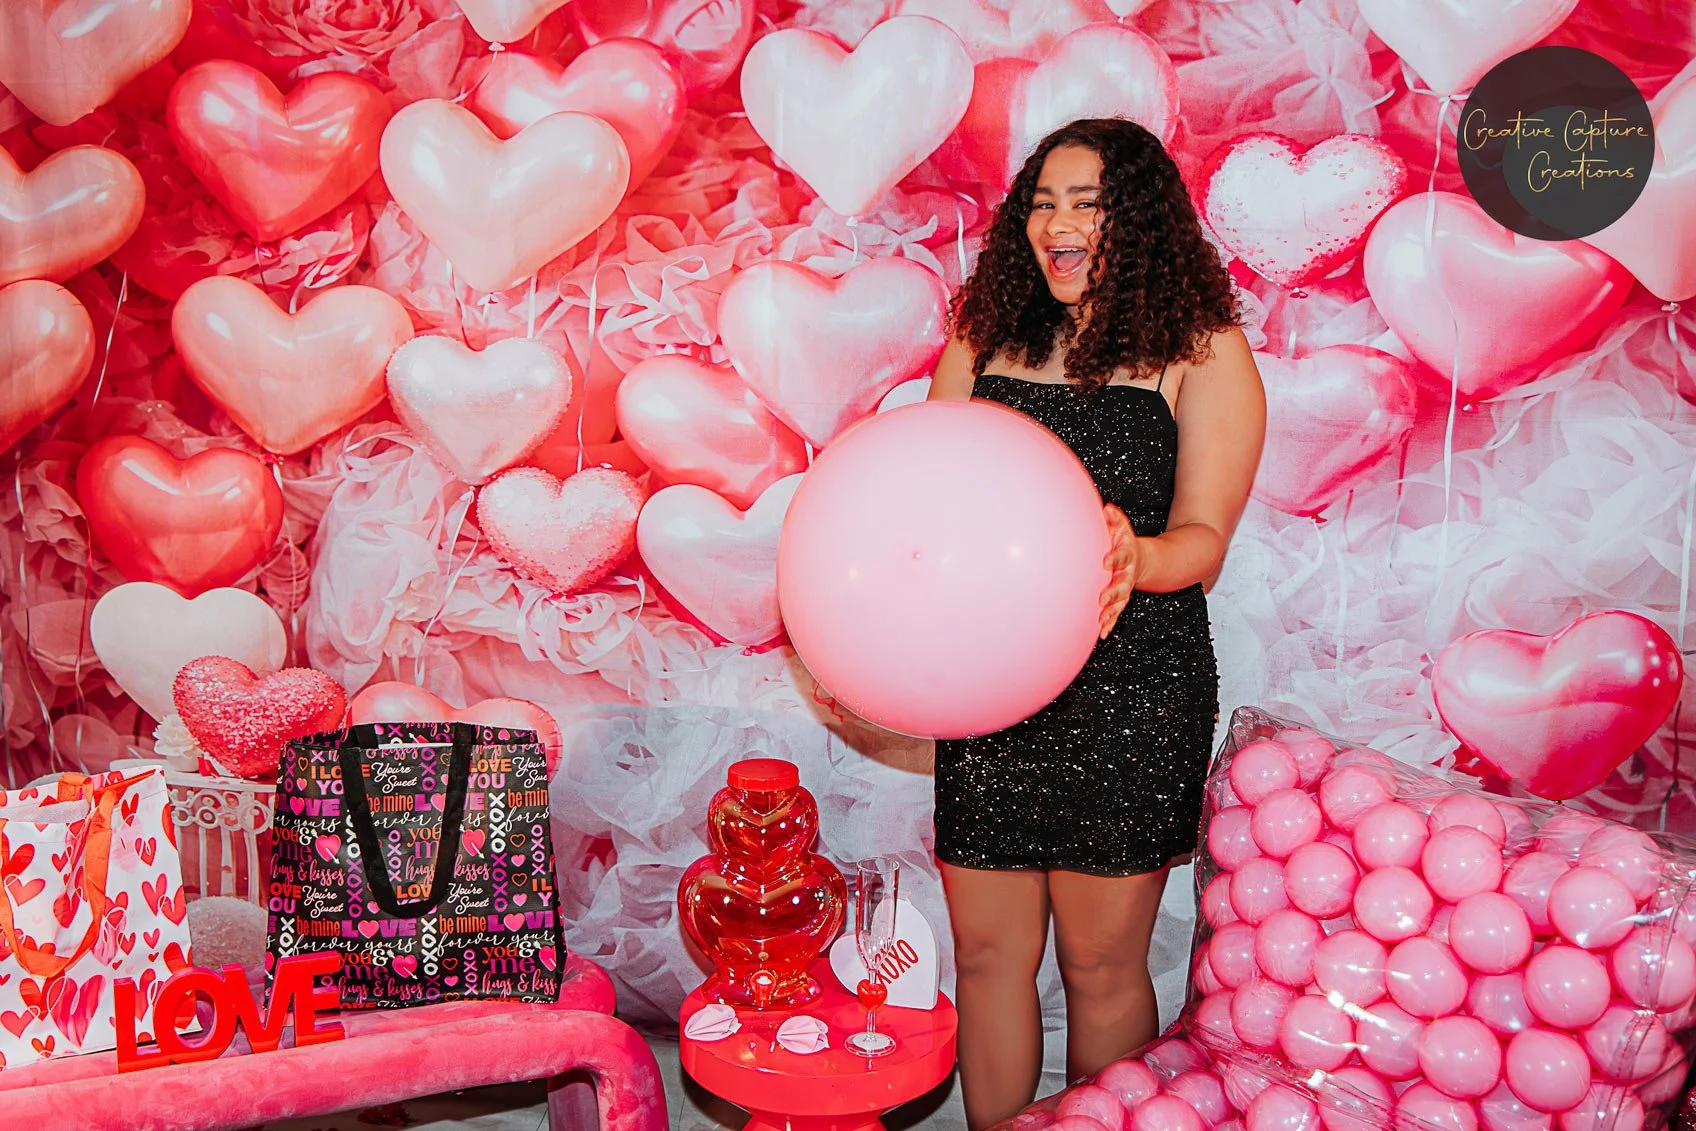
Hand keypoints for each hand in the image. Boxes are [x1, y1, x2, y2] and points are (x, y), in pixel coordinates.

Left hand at [1099, 504, 1138, 638]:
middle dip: (1113, 592)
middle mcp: (1128, 574)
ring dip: (1111, 611)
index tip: (1105, 562)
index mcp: (1128, 556)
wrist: (1143, 561)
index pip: (1122, 556)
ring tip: (1101, 620)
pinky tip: (1102, 633)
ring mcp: (1125, 588)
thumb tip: (1107, 508)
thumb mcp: (1122, 529)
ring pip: (1120, 602)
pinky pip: (1116, 613)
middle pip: (1122, 584)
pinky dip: (1109, 623)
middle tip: (1102, 598)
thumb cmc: (1125, 543)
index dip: (1115, 558)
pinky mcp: (1121, 600)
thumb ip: (1115, 520)